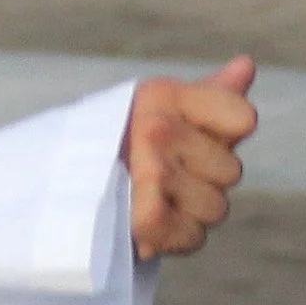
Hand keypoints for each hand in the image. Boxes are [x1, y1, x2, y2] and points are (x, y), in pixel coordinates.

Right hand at [125, 56, 256, 257]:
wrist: (60, 195)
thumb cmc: (121, 150)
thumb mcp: (165, 115)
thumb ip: (210, 96)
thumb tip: (246, 65)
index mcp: (161, 96)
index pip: (243, 118)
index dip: (225, 136)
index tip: (192, 138)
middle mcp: (154, 127)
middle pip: (231, 170)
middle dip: (206, 182)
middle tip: (165, 178)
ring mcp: (149, 171)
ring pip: (215, 208)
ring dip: (190, 214)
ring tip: (154, 202)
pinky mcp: (145, 217)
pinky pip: (193, 236)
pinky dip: (174, 239)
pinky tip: (150, 226)